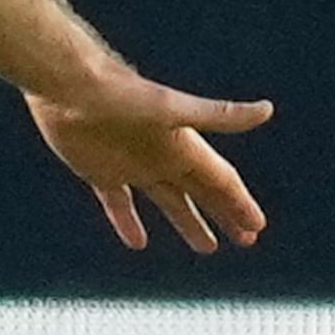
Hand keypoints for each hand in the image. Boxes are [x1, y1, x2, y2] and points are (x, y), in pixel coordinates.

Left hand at [29, 71, 274, 253]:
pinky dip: (128, 222)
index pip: (221, 181)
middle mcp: (163, 158)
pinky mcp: (100, 172)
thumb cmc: (122, 95)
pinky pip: (119, 203)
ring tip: (207, 247)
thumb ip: (218, 116)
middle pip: (202, 193)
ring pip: (168, 201)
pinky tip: (136, 242)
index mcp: (183, 147)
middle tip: (246, 241)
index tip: (257, 227)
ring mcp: (132, 166)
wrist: (68, 86)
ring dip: (188, 222)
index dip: (240, 203)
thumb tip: (266, 109)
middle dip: (225, 215)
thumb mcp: (173, 109)